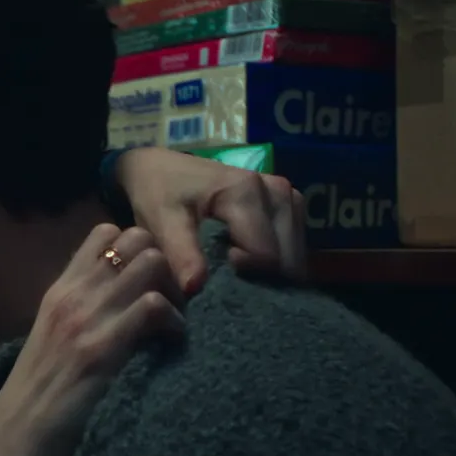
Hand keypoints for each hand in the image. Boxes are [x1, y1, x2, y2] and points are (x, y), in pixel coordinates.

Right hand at [0, 223, 184, 455]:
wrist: (19, 437)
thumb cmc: (40, 397)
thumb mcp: (54, 340)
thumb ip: (81, 312)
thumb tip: (120, 301)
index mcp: (60, 291)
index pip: (105, 233)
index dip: (138, 248)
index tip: (151, 281)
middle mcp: (73, 295)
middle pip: (136, 239)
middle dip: (165, 265)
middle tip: (173, 301)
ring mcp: (86, 319)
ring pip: (150, 263)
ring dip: (174, 289)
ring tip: (174, 322)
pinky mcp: (102, 349)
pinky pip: (154, 306)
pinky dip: (174, 322)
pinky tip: (171, 344)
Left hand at [115, 146, 307, 295]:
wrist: (163, 168)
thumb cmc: (160, 193)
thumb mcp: (162, 222)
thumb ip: (180, 254)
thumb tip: (196, 288)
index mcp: (248, 191)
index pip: (266, 256)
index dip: (245, 277)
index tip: (217, 277)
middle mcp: (278, 191)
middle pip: (286, 260)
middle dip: (262, 280)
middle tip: (228, 280)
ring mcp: (289, 197)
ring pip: (294, 257)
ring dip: (270, 274)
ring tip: (236, 271)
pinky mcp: (292, 205)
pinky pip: (293, 248)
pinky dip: (274, 263)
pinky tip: (249, 264)